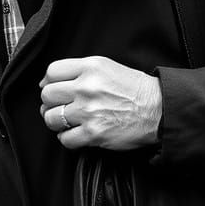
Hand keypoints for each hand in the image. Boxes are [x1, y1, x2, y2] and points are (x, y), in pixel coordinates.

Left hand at [39, 56, 161, 149]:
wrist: (157, 109)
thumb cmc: (134, 88)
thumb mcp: (106, 66)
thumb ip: (79, 70)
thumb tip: (50, 81)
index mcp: (90, 67)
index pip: (52, 71)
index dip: (48, 81)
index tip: (50, 87)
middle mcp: (87, 87)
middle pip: (47, 95)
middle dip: (50, 102)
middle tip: (58, 105)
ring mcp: (88, 111)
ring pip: (51, 118)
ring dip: (56, 121)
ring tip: (66, 120)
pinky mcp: (93, 133)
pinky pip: (65, 139)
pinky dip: (67, 138)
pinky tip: (76, 132)